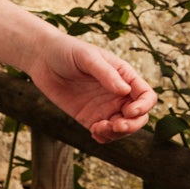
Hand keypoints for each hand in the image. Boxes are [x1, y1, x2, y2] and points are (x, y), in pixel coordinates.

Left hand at [26, 33, 155, 142]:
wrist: (43, 59)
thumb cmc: (67, 51)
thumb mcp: (87, 57)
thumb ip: (106, 74)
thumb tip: (125, 91)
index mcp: (124, 76)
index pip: (146, 96)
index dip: (143, 107)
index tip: (129, 111)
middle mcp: (118, 94)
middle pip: (139, 117)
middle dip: (132, 125)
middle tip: (116, 126)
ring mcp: (105, 108)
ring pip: (122, 129)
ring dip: (116, 134)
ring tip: (97, 128)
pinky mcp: (89, 118)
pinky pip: (104, 134)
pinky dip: (104, 138)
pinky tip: (94, 132)